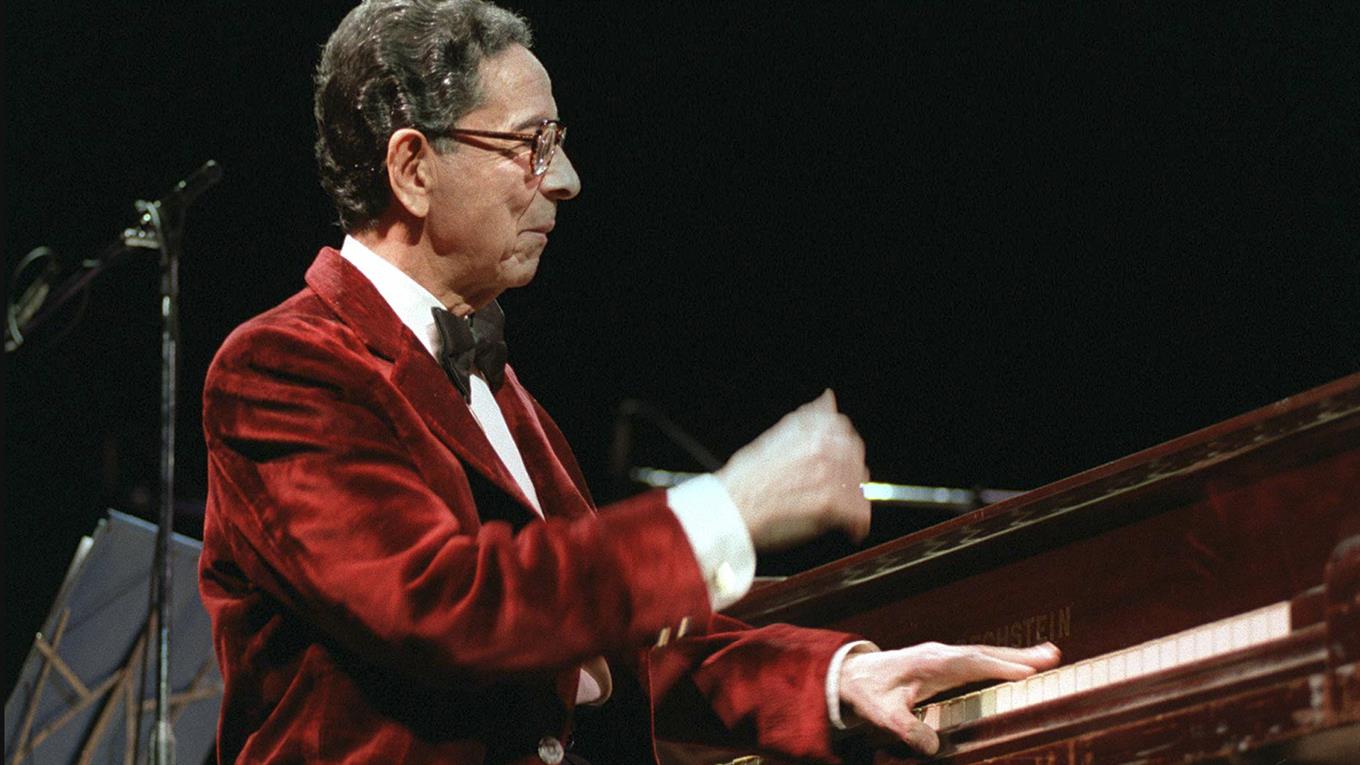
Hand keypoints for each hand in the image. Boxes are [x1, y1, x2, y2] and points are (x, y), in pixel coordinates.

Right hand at [716, 389, 869, 550]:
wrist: (733, 503)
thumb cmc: (747, 475)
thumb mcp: (777, 434)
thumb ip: (809, 417)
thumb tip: (828, 398)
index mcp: (811, 429)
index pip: (844, 431)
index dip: (844, 449)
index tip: (841, 461)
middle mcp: (821, 447)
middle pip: (855, 459)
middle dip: (852, 476)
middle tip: (844, 490)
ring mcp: (825, 473)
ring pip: (858, 486)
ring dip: (855, 501)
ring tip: (846, 514)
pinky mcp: (826, 501)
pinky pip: (855, 511)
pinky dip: (857, 522)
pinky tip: (852, 529)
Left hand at [838, 642, 1061, 754]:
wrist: (849, 675)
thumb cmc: (867, 693)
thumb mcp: (883, 716)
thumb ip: (908, 730)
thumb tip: (934, 746)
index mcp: (931, 663)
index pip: (971, 663)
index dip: (999, 667)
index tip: (1028, 673)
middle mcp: (940, 655)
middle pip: (985, 653)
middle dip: (1019, 656)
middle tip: (1053, 655)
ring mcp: (942, 656)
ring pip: (983, 655)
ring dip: (1014, 657)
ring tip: (1047, 657)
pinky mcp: (941, 663)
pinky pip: (976, 661)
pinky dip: (999, 662)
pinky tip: (1015, 667)